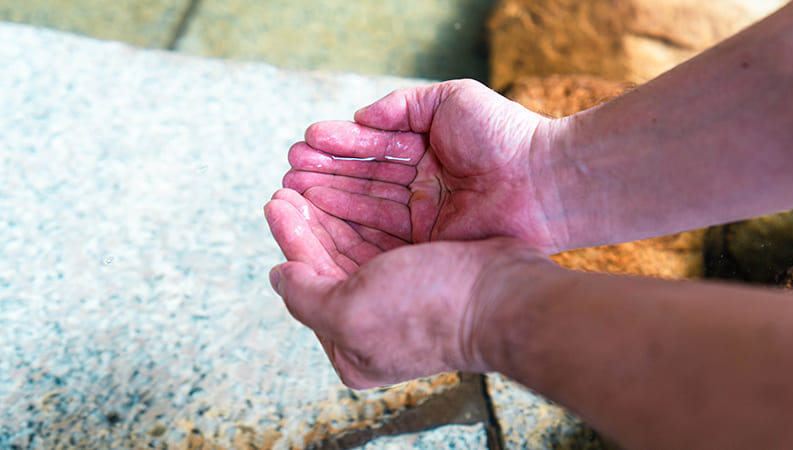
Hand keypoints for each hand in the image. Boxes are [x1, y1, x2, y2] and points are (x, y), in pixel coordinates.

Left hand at [266, 188, 550, 387]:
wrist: (506, 296)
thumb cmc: (431, 307)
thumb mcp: (352, 311)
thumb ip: (305, 295)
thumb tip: (278, 275)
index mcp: (351, 347)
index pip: (307, 283)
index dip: (291, 238)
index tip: (276, 200)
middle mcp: (373, 324)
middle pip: (329, 263)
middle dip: (310, 220)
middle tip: (291, 182)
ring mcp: (401, 297)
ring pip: (356, 244)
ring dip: (334, 210)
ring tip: (314, 176)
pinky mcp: (425, 269)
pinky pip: (385, 234)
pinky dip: (366, 209)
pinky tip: (355, 185)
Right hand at [282, 79, 566, 253]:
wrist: (544, 180)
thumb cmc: (504, 135)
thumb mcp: (451, 99)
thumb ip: (403, 105)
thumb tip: (361, 115)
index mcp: (426, 152)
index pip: (374, 149)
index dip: (339, 146)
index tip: (304, 143)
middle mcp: (421, 187)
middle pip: (363, 181)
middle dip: (325, 175)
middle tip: (288, 172)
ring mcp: (423, 219)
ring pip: (366, 207)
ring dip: (329, 200)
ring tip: (291, 192)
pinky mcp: (428, 247)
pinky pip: (381, 236)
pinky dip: (349, 227)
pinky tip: (319, 218)